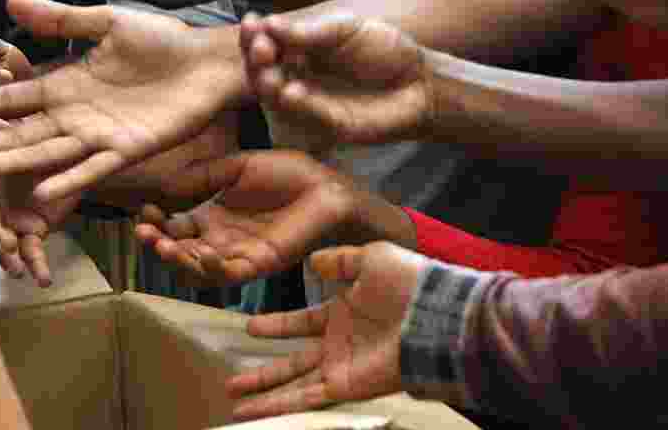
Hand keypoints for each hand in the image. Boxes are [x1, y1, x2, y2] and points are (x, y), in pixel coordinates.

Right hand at [0, 0, 246, 202]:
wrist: (208, 62)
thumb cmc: (162, 41)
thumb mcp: (108, 23)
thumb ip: (63, 18)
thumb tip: (11, 0)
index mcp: (69, 83)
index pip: (16, 96)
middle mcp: (78, 114)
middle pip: (25, 130)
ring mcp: (102, 135)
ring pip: (50, 152)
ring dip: (17, 161)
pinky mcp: (130, 149)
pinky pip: (95, 168)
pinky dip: (70, 179)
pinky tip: (42, 192)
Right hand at [136, 150, 375, 284]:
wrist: (326, 186)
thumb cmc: (289, 173)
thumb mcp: (237, 166)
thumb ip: (202, 176)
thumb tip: (163, 188)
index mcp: (214, 215)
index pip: (175, 226)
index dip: (156, 222)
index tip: (145, 210)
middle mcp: (221, 238)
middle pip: (179, 251)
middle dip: (157, 244)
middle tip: (144, 232)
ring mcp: (238, 254)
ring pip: (197, 269)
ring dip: (176, 260)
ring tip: (162, 245)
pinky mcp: (259, 265)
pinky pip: (228, 276)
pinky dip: (211, 269)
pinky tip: (203, 253)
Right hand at [226, 242, 426, 419]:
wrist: (434, 313)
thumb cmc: (409, 282)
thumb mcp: (372, 257)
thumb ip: (342, 260)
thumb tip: (315, 260)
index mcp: (344, 310)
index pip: (303, 321)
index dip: (278, 324)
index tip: (249, 327)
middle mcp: (339, 342)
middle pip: (293, 360)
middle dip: (263, 370)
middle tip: (232, 378)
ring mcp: (341, 365)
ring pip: (293, 383)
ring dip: (263, 393)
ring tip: (233, 398)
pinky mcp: (345, 385)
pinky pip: (305, 398)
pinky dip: (277, 405)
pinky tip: (252, 410)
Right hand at [241, 13, 433, 148]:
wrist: (419, 80)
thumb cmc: (384, 51)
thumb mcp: (347, 29)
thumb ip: (312, 32)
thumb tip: (272, 23)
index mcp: (298, 51)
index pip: (266, 43)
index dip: (254, 35)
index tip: (251, 22)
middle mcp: (297, 78)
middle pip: (262, 72)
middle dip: (256, 59)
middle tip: (260, 46)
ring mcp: (309, 105)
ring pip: (277, 99)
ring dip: (268, 85)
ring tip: (268, 71)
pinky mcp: (328, 127)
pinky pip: (307, 118)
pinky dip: (298, 106)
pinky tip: (293, 91)